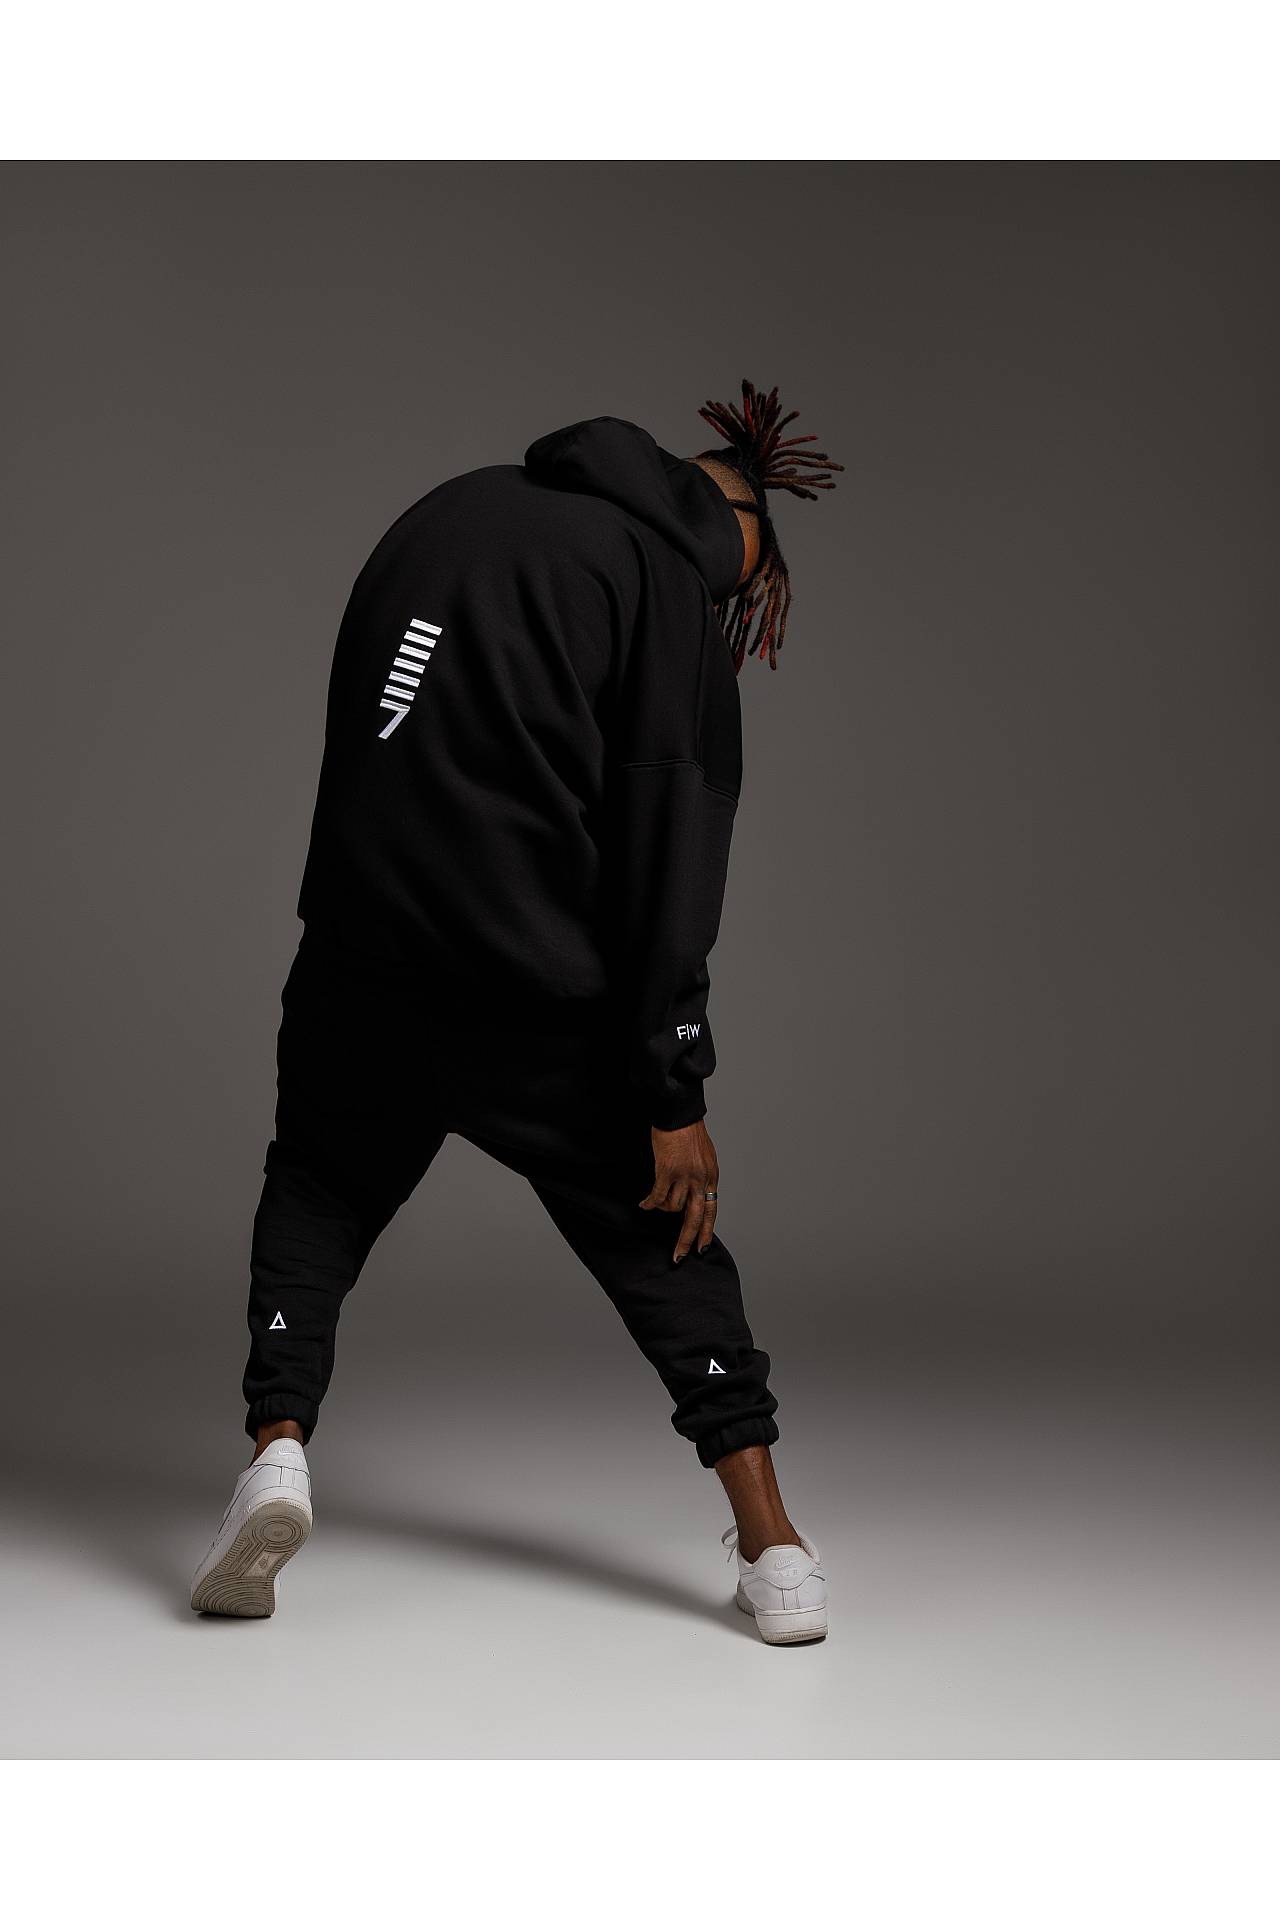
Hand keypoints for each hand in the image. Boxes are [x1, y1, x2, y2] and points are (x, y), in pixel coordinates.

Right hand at [639, 1119, 719, 1261]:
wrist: (679, 1114)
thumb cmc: (690, 1132)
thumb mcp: (705, 1157)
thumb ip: (702, 1177)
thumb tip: (695, 1195)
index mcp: (711, 1176)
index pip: (711, 1210)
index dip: (706, 1231)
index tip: (702, 1247)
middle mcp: (700, 1179)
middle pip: (694, 1218)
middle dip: (686, 1240)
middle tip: (679, 1257)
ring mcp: (684, 1176)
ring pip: (672, 1207)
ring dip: (662, 1209)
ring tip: (655, 1204)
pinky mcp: (666, 1171)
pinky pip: (657, 1196)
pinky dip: (649, 1203)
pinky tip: (643, 1204)